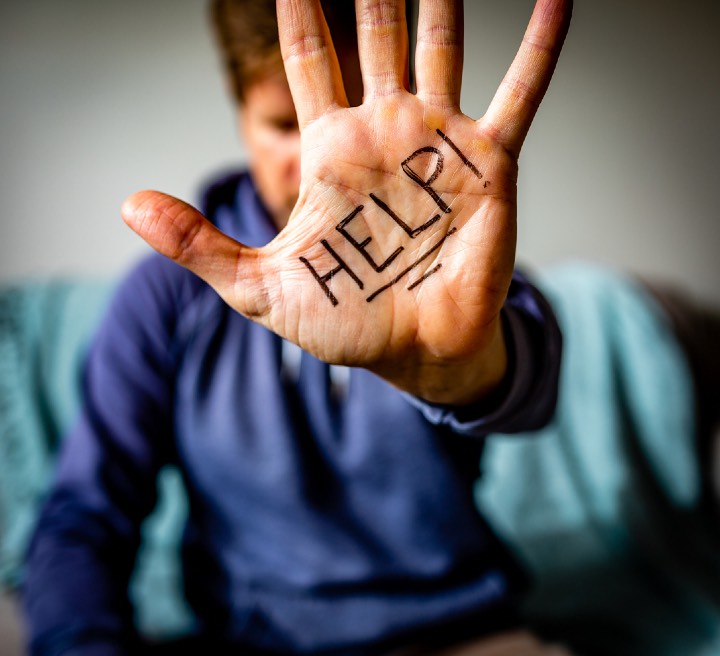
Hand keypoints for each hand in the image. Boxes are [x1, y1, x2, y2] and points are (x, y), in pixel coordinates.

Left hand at [122, 0, 570, 404]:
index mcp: (332, 151)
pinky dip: (540, 48)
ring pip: (444, 46)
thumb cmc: (343, 322)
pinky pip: (521, 95)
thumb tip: (128, 205)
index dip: (298, 8)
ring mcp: (440, 142)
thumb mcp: (259, 287)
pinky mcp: (490, 165)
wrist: (413, 353)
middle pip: (377, 34)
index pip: (309, 60)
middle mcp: (386, 132)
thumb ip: (199, 243)